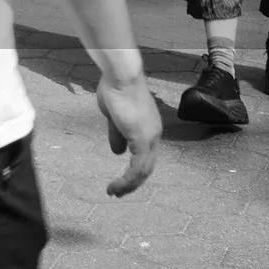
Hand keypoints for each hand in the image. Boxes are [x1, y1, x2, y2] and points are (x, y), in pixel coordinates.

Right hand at [96, 73, 161, 197]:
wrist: (121, 76)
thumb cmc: (116, 89)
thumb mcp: (114, 116)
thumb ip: (117, 134)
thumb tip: (117, 152)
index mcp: (149, 128)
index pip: (145, 155)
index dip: (134, 169)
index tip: (120, 178)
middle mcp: (154, 135)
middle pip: (147, 167)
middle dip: (132, 182)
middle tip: (118, 191)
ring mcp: (150, 138)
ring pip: (143, 171)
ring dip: (129, 185)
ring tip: (114, 192)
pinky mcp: (142, 140)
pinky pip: (137, 168)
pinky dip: (127, 180)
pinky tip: (116, 186)